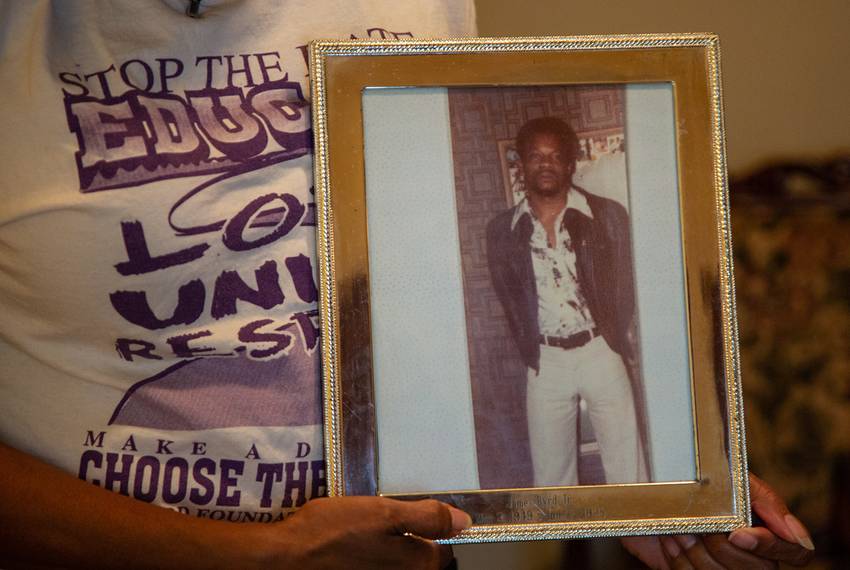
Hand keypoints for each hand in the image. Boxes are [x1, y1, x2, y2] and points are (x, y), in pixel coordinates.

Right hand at [258, 496, 471, 569]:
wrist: (289, 555)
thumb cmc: (335, 530)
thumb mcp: (384, 512)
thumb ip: (428, 518)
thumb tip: (465, 522)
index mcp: (417, 565)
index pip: (446, 547)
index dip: (435, 525)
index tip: (413, 511)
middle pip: (424, 558)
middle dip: (414, 538)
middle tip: (387, 517)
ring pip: (401, 561)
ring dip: (393, 545)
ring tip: (368, 528)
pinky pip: (381, 564)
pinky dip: (375, 553)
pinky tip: (357, 542)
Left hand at [621, 473, 814, 568]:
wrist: (659, 490)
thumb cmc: (704, 483)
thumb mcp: (736, 479)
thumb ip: (765, 500)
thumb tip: (794, 532)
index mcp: (772, 532)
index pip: (797, 550)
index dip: (770, 546)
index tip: (738, 534)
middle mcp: (757, 558)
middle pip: (758, 568)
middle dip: (721, 546)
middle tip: (699, 525)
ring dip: (694, 550)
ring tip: (680, 529)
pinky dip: (678, 558)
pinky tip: (671, 540)